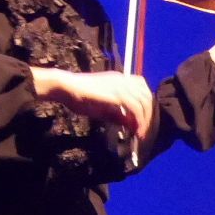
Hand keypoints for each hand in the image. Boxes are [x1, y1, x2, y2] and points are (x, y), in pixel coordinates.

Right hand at [34, 68, 155, 141]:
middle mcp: (123, 80)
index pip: (143, 90)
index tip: (144, 122)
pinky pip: (135, 107)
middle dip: (150, 115)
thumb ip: (118, 115)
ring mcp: (120, 85)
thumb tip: (132, 125)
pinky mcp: (116, 93)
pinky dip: (139, 120)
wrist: (64, 87)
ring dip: (146, 120)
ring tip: (142, 134)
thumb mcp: (102, 109)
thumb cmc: (79, 97)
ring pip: (144, 102)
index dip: (147, 107)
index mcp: (120, 80)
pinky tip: (136, 131)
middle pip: (147, 96)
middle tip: (145, 131)